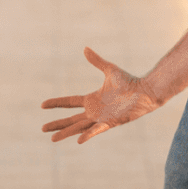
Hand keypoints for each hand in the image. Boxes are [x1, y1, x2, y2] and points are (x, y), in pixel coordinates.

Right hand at [41, 48, 161, 142]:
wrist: (145, 91)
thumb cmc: (130, 82)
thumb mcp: (110, 70)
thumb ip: (96, 61)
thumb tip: (85, 48)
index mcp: (92, 99)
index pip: (69, 102)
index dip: (56, 103)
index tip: (42, 105)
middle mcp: (94, 111)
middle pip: (71, 119)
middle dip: (57, 124)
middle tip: (42, 128)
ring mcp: (101, 118)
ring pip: (79, 127)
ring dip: (66, 133)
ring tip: (52, 139)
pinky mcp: (110, 123)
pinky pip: (96, 130)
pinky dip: (88, 135)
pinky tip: (78, 140)